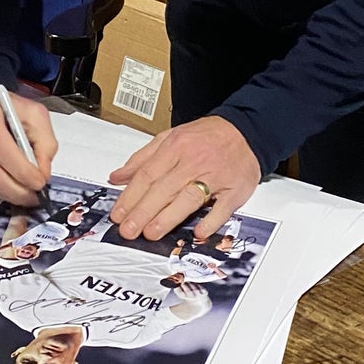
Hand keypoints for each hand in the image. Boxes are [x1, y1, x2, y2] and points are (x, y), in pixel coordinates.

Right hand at [0, 91, 56, 202]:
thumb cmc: (9, 109)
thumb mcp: (35, 115)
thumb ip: (45, 144)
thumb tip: (41, 174)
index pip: (3, 151)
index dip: (23, 172)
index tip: (40, 182)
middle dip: (16, 190)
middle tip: (34, 197)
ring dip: (7, 193)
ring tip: (25, 195)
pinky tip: (8, 187)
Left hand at [109, 116, 260, 244]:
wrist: (246, 131)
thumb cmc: (206, 137)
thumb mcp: (170, 137)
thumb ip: (142, 158)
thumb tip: (117, 177)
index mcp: (175, 147)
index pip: (147, 174)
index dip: (130, 196)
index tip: (118, 214)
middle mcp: (193, 161)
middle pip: (163, 189)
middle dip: (143, 212)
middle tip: (128, 230)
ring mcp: (215, 176)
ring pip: (188, 198)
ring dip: (168, 217)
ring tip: (151, 232)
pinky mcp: (234, 190)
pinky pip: (222, 208)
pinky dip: (211, 221)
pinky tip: (197, 232)